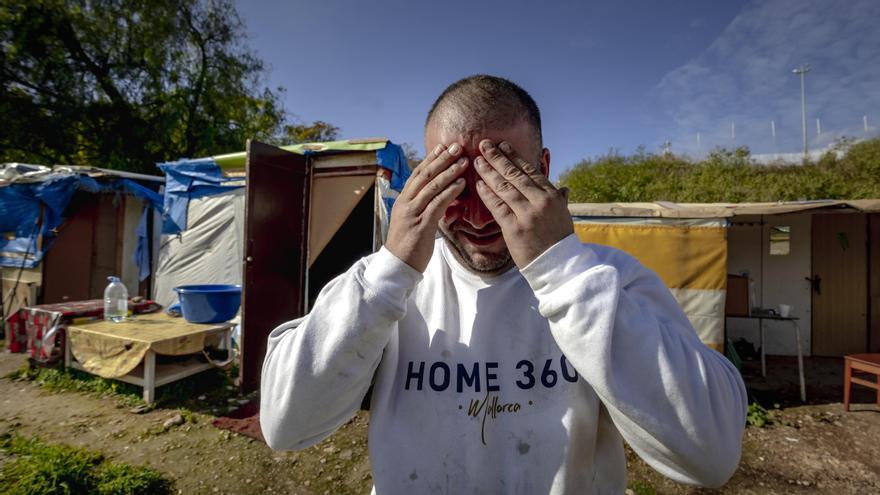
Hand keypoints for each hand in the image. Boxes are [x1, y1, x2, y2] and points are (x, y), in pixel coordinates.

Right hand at [385, 143, 467, 271]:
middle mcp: (406, 203)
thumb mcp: (412, 220)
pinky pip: (437, 204)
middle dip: (442, 159)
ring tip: (464, 161)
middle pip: (425, 175)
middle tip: (457, 146)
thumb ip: (423, 206)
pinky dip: (450, 192)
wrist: (397, 266)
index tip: (443, 146)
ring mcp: (412, 213)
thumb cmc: (408, 244)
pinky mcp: (421, 225)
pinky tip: (461, 184)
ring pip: (431, 186)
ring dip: (449, 172)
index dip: (431, 159)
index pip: (418, 173)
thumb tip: (439, 196)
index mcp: (403, 200)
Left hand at [473, 139, 572, 267]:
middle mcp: (540, 202)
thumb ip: (560, 201)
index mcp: (552, 196)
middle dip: (497, 158)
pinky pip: (498, 207)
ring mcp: (527, 215)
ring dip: (489, 172)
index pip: (530, 171)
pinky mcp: (514, 228)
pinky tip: (478, 184)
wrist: (559, 265)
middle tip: (484, 145)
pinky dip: (487, 194)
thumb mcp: (564, 216)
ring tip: (477, 161)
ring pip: (504, 188)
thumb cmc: (560, 241)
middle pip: (515, 175)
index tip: (503, 145)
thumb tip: (563, 188)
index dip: (515, 157)